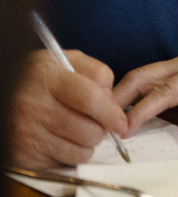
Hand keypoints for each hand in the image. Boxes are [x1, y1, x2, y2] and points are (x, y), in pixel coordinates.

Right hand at [12, 50, 128, 167]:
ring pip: (81, 148)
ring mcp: (27, 132)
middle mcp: (33, 105)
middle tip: (97, 123)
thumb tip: (113, 99)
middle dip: (102, 129)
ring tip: (79, 129)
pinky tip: (64, 140)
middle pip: (89, 129)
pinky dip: (72, 153)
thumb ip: (94, 72)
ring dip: (88, 142)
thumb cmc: (38, 77)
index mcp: (46, 77)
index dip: (112, 113)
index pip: (91, 99)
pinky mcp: (23, 153)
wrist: (3, 93)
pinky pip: (65, 160)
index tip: (121, 121)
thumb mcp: (64, 60)